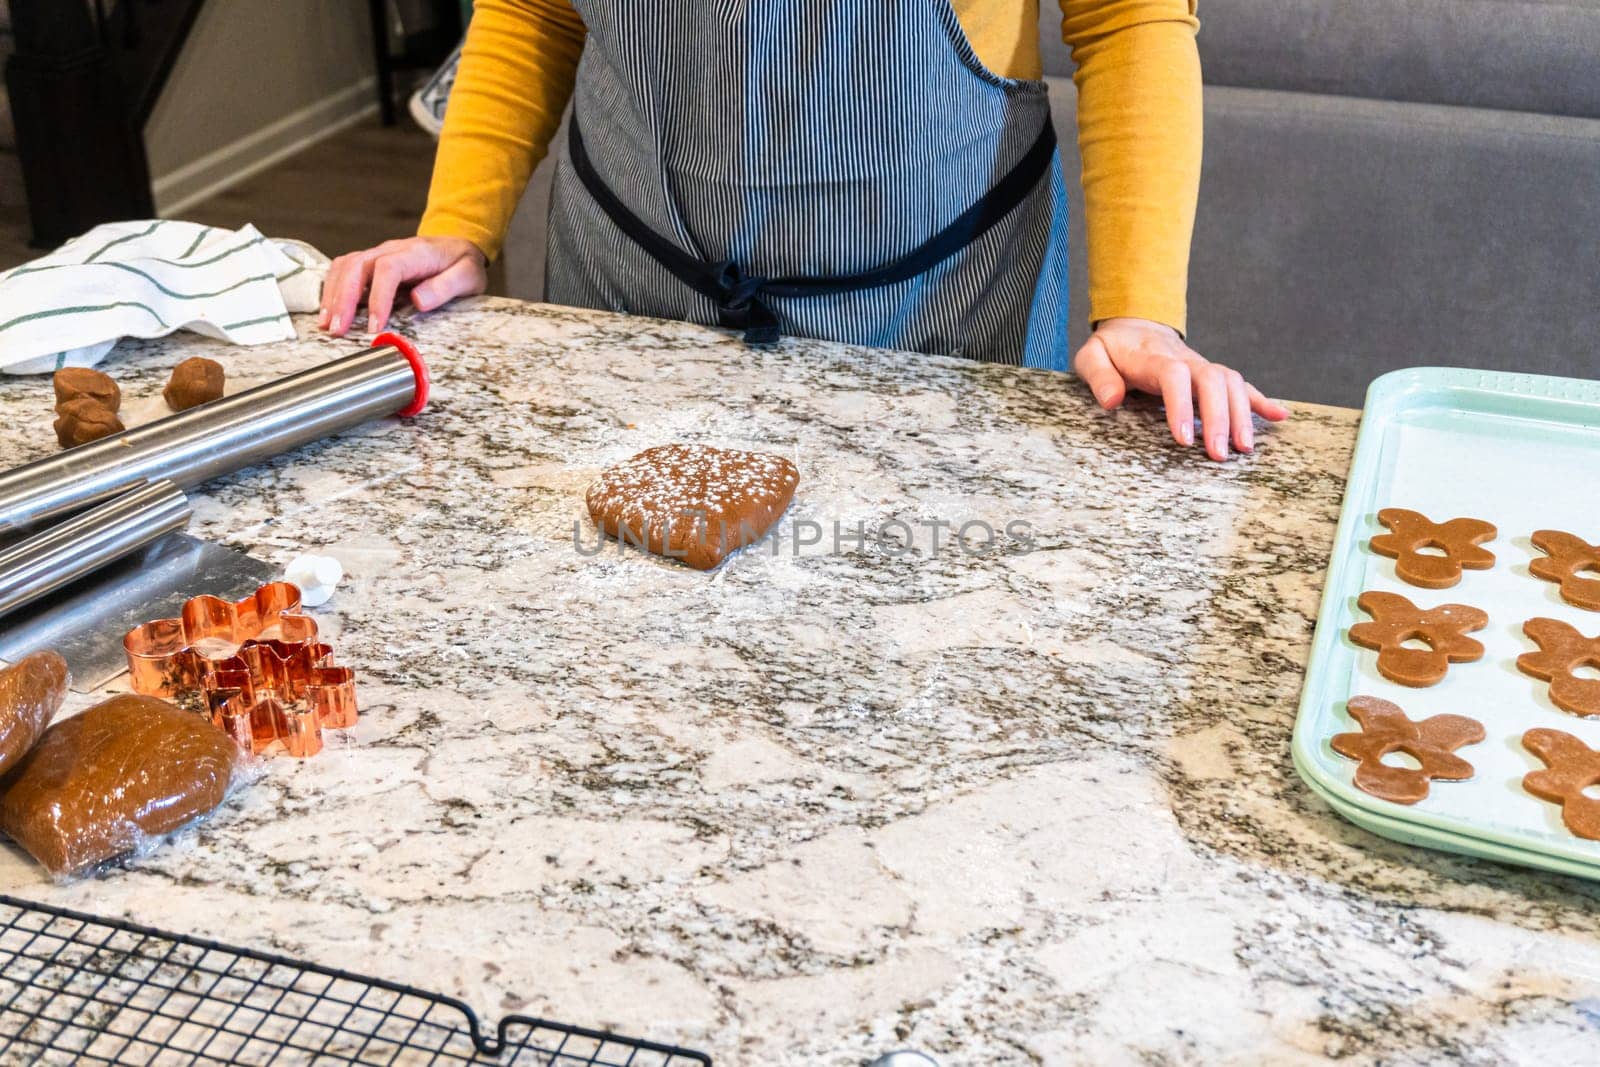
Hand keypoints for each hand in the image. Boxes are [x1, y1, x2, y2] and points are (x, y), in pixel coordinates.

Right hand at [318, 236, 488, 336]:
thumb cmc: (462, 264)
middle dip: (344, 299)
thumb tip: (418, 301)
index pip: (388, 270)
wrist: (456, 246)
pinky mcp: (370, 263)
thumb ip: (446, 287)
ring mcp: (377, 254)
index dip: (378, 298)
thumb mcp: (468, 276)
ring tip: (326, 325)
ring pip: (344, 267)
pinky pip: (344, 270)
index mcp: (416, 253)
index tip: (375, 327)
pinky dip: (333, 290)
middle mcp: (390, 250)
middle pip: (357, 266)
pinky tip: (329, 312)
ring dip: (333, 295)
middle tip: (337, 329)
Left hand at [1073, 317, 1289, 460]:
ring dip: (1242, 415)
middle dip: (1219, 418)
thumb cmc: (1112, 348)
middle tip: (1218, 455)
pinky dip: (1262, 401)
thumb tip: (1112, 400)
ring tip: (1244, 449)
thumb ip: (1099, 375)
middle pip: (1213, 380)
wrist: (1135, 325)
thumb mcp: (1092, 355)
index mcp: (1154, 358)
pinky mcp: (1213, 376)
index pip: (1174, 376)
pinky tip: (1280, 417)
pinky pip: (1242, 386)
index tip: (1183, 439)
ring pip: (1232, 384)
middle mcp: (1186, 360)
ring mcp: (1203, 367)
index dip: (1181, 406)